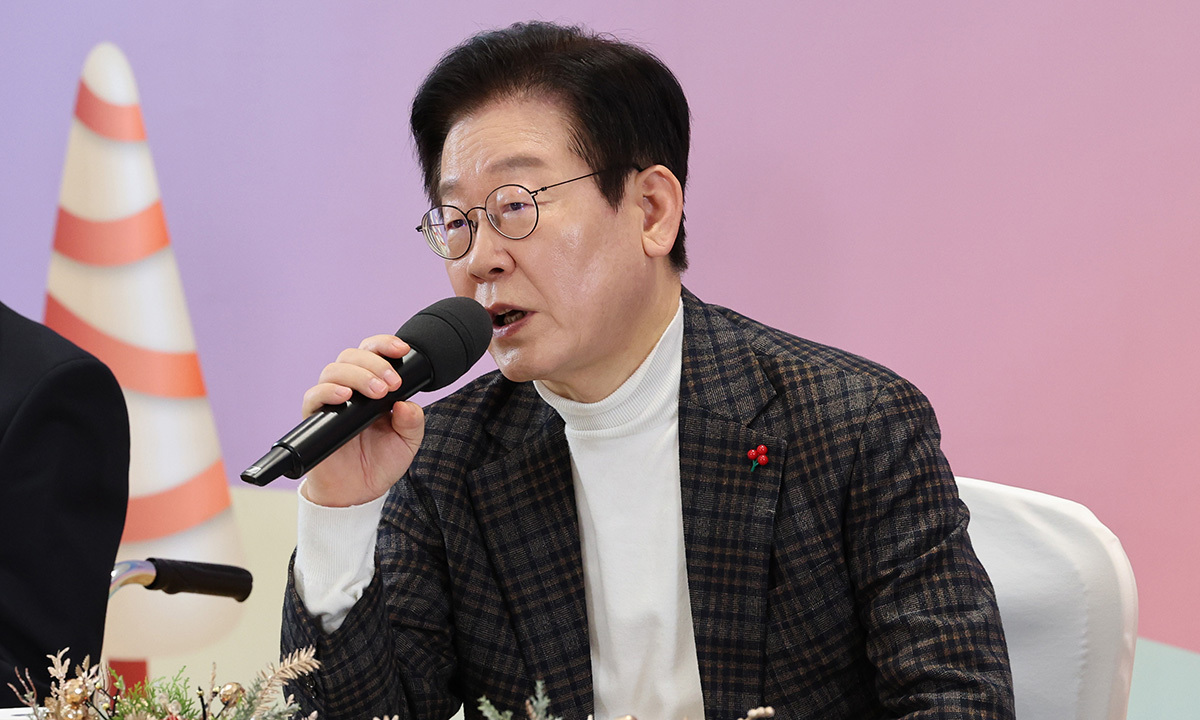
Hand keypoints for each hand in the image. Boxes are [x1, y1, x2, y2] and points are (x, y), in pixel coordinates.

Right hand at [300, 334, 424, 506]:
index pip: (373, 352)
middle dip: (374, 363)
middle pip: (352, 355)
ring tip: (377, 393)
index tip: (402, 350)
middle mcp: (350, 389)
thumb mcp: (408, 441)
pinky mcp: (315, 418)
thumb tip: (406, 403)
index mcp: (373, 387)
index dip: (385, 344)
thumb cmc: (381, 462)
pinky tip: (345, 397)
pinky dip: (329, 391)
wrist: (359, 492)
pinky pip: (314, 396)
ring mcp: (331, 402)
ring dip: (357, 375)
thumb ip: (413, 421)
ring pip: (333, 370)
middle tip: (391, 384)